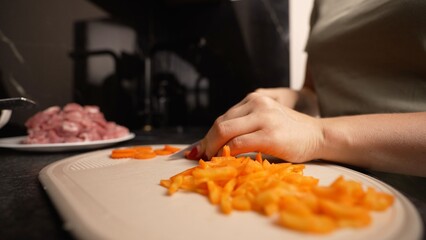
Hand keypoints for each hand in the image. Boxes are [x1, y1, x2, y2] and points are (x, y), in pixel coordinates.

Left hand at [195, 92, 323, 161]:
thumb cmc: (290, 133)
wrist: (319, 136)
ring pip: (225, 132)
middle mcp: (257, 103)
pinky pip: (238, 144)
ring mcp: (264, 118)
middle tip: (202, 157)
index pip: (223, 118)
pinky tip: (226, 160)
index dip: (208, 135)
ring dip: (214, 149)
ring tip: (213, 160)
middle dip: (207, 142)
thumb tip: (211, 144)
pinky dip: (227, 154)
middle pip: (220, 124)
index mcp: (254, 98)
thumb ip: (243, 127)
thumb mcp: (264, 121)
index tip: (198, 149)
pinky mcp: (270, 135)